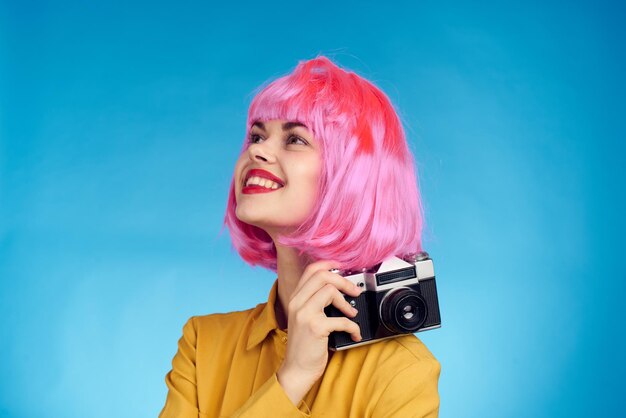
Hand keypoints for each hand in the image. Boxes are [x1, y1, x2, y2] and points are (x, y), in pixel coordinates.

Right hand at [276, 260, 362, 404]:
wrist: (297, 370)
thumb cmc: (304, 345)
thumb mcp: (304, 318)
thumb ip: (315, 302)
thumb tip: (339, 290)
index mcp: (295, 298)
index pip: (311, 270)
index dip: (329, 264)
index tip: (342, 267)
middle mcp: (297, 303)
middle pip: (322, 276)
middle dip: (343, 281)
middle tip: (354, 291)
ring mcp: (305, 314)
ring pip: (330, 291)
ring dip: (347, 302)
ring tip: (352, 314)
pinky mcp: (315, 327)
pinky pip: (341, 319)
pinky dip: (353, 326)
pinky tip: (354, 333)